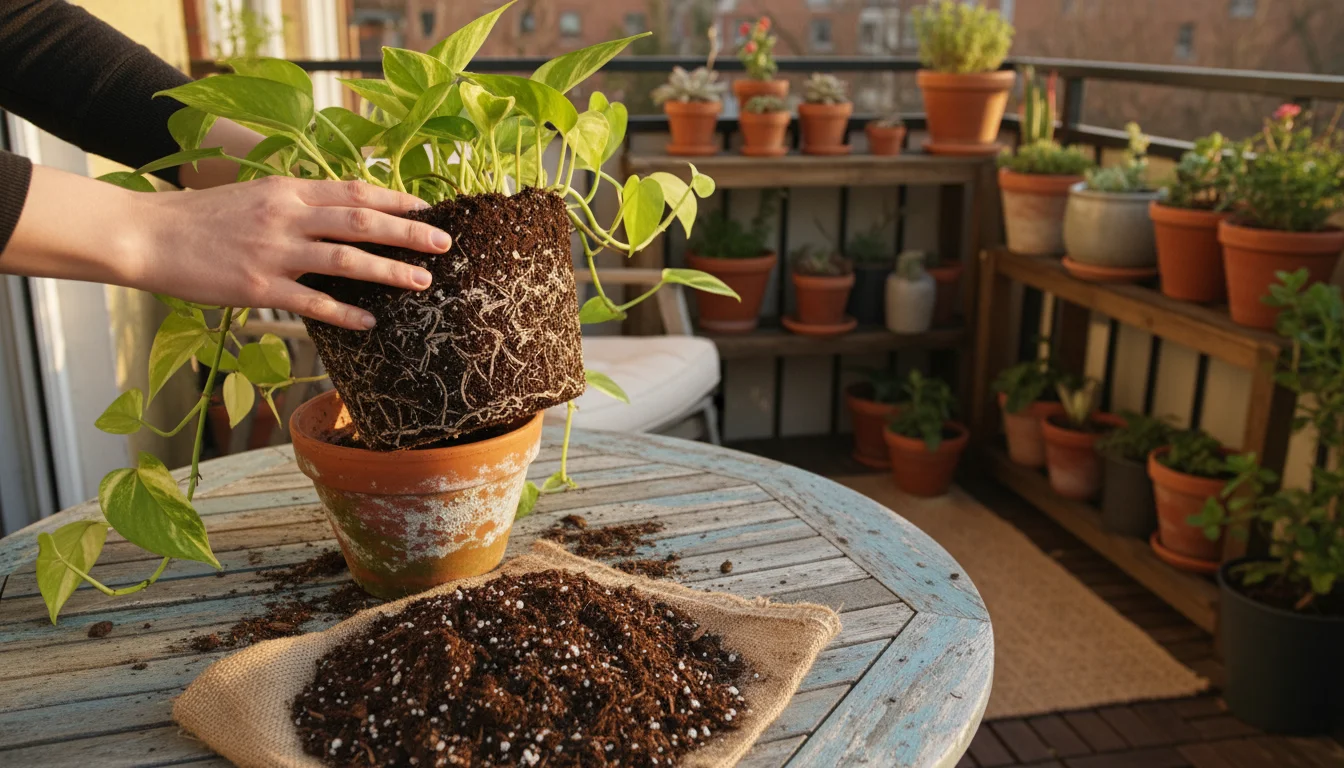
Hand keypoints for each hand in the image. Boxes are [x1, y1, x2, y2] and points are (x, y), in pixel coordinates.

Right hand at [133, 176, 448, 328]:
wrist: (150, 235)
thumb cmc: (204, 218)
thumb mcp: (256, 195)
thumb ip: (298, 201)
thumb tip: (341, 209)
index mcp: (287, 191)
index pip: (353, 190)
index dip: (395, 198)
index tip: (427, 208)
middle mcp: (287, 217)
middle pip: (361, 221)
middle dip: (408, 232)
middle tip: (444, 243)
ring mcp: (274, 253)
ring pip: (346, 260)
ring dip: (389, 271)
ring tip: (422, 281)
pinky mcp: (260, 288)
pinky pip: (313, 302)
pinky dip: (346, 313)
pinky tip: (371, 323)